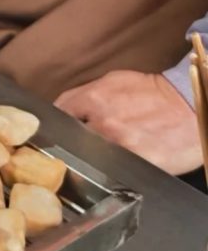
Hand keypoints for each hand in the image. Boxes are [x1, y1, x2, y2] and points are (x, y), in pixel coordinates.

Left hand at [55, 70, 201, 174]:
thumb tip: (62, 110)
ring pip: (91, 157)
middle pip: (72, 139)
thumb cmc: (154, 92)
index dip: (58, 123)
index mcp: (94, 99)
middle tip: (85, 142)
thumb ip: (85, 95)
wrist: (192, 104)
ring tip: (108, 151)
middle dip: (75, 141)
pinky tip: (121, 161)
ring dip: (94, 156)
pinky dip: (113, 167)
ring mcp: (119, 145)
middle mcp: (103, 123)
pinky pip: (114, 169)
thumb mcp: (114, 81)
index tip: (59, 129)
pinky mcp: (137, 162)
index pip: (59, 115)